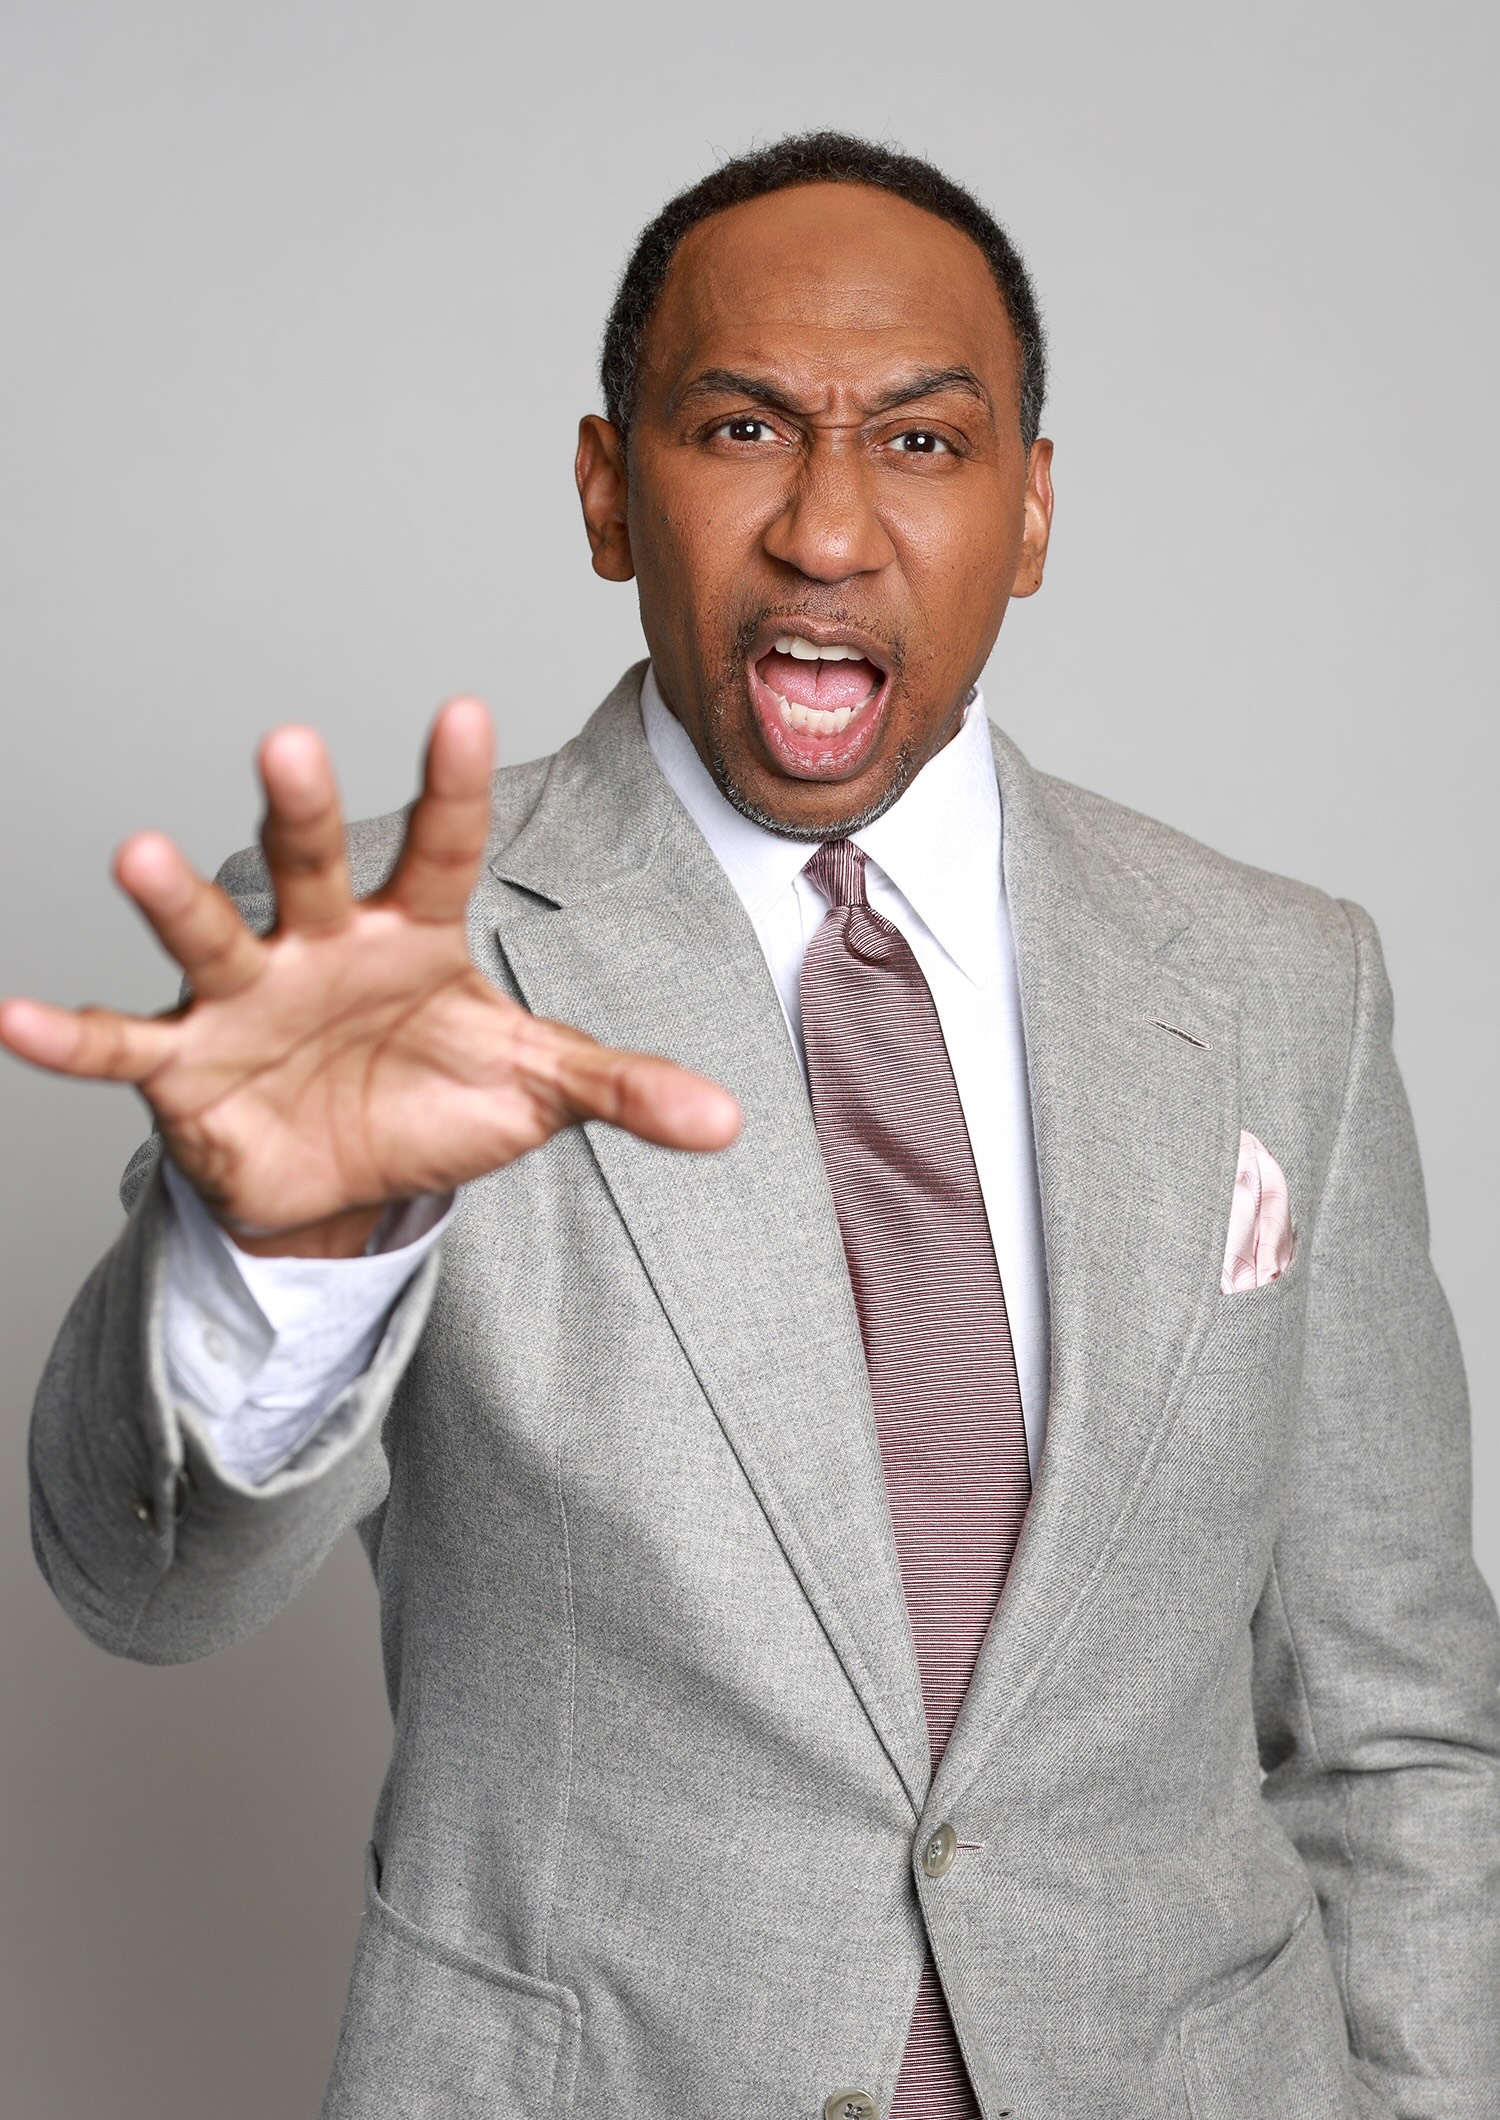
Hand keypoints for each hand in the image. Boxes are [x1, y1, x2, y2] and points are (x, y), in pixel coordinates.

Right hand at [0, 701, 741, 1254]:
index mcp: (415, 932)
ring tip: (137, 853)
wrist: (349, 1177)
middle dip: (302, 809)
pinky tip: (12, 1019)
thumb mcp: (536, 1089)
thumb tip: (730, 1121)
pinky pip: (123, 1046)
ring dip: (174, 900)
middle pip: (315, 864)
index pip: (444, 847)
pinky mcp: (188, 1067)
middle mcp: (323, 944)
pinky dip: (68, 1037)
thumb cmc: (436, 1099)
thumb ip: (620, 1088)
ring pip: (209, 935)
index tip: (462, 708)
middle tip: (289, 740)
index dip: (452, 786)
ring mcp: (248, 998)